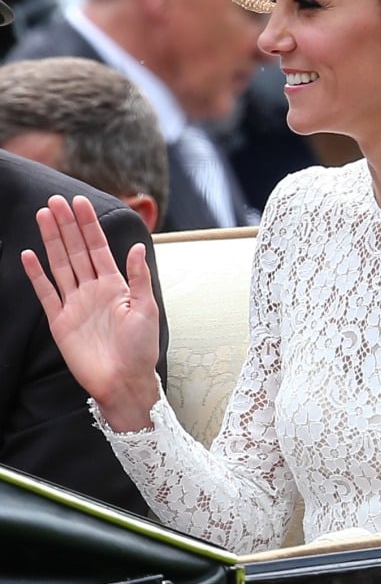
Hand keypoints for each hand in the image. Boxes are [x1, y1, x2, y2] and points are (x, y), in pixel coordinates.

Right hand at [21, 194, 160, 431]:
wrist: (124, 382)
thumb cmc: (141, 349)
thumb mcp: (147, 309)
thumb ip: (138, 277)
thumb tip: (137, 247)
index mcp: (115, 285)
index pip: (99, 247)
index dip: (89, 225)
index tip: (79, 202)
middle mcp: (93, 289)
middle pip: (76, 250)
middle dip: (66, 225)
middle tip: (55, 201)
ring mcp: (75, 304)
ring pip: (60, 264)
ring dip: (52, 241)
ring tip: (43, 216)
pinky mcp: (60, 321)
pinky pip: (46, 293)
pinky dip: (37, 275)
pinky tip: (29, 255)